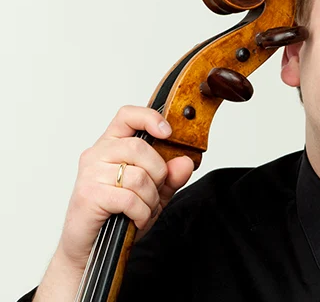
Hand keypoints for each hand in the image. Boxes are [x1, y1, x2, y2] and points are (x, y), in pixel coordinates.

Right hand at [57, 105, 193, 270]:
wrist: (90, 248)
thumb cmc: (118, 216)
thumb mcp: (153, 193)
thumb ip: (170, 177)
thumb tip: (186, 162)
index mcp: (111, 145)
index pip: (127, 115)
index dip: (149, 118)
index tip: (168, 132)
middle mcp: (97, 154)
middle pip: (139, 147)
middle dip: (158, 173)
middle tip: (155, 191)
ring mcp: (90, 174)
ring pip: (138, 176)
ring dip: (150, 199)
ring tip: (144, 210)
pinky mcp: (89, 195)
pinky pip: (129, 199)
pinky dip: (141, 213)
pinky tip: (136, 219)